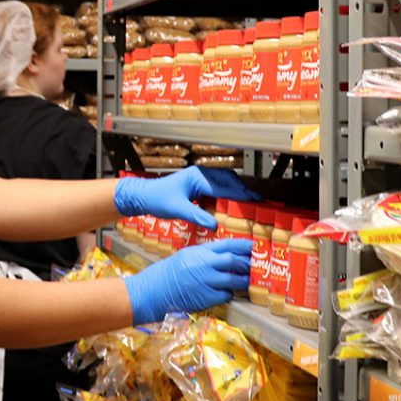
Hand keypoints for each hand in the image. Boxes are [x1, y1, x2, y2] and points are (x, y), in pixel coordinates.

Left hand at [114, 167, 259, 229]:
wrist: (143, 196)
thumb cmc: (157, 199)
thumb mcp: (177, 209)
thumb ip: (197, 216)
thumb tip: (216, 226)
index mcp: (197, 177)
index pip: (223, 186)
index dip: (240, 194)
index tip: (254, 201)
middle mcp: (200, 174)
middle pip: (228, 180)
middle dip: (243, 190)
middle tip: (257, 201)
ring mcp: (199, 178)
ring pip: (224, 181)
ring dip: (236, 190)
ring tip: (249, 202)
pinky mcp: (197, 184)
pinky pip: (217, 186)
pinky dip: (227, 193)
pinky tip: (233, 203)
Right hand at [122, 239, 251, 324]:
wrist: (153, 291)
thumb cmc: (167, 274)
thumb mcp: (185, 257)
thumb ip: (204, 256)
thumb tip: (224, 258)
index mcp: (198, 251)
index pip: (226, 244)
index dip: (243, 246)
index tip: (254, 246)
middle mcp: (203, 264)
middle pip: (233, 261)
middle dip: (247, 264)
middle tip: (257, 266)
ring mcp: (205, 281)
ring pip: (234, 280)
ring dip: (243, 281)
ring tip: (248, 281)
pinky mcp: (206, 298)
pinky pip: (226, 295)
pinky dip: (230, 294)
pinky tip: (228, 294)